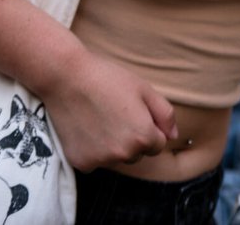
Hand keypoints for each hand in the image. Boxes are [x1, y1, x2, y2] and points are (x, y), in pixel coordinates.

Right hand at [39, 50, 176, 169]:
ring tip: (100, 119)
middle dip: (132, 138)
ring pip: (116, 158)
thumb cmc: (108, 78)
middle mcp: (124, 154)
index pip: (158, 144)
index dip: (149, 127)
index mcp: (143, 137)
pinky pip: (95, 161)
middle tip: (116, 113)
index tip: (134, 112)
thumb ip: (165, 115)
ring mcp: (101, 160)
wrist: (66, 77)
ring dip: (113, 146)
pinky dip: (92, 149)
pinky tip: (86, 127)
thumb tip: (173, 136)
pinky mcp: (81, 162)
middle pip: (137, 154)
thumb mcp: (144, 89)